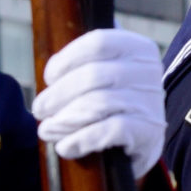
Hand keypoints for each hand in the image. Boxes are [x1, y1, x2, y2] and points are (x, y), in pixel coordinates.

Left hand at [33, 28, 166, 174]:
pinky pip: (109, 131)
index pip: (98, 43)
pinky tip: (65, 146)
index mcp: (137, 48)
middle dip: (59, 94)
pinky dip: (81, 139)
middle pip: (94, 75)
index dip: (66, 59)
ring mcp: (151, 102)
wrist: (144, 140)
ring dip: (65, 119)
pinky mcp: (149, 131)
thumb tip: (51, 73)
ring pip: (99, 104)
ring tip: (46, 129)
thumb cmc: (115, 102)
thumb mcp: (106, 74)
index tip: (49, 78)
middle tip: (40, 109)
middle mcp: (148, 70)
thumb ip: (82, 65)